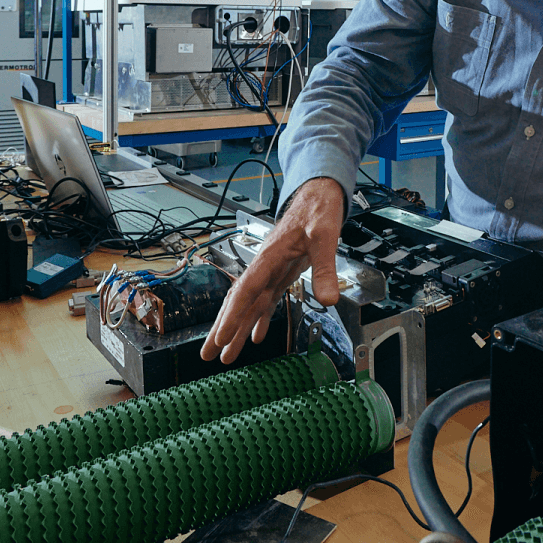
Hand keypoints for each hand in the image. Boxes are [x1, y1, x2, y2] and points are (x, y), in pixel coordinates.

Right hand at [200, 177, 344, 364]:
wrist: (319, 195)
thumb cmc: (319, 210)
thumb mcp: (325, 237)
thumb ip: (325, 269)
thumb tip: (329, 299)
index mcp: (270, 256)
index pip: (246, 290)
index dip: (233, 316)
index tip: (221, 338)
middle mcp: (266, 265)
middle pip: (239, 301)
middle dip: (223, 328)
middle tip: (207, 354)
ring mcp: (272, 270)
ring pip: (250, 303)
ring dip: (239, 328)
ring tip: (226, 355)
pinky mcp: (282, 271)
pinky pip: (266, 298)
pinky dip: (260, 317)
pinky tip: (256, 336)